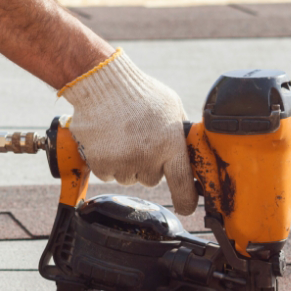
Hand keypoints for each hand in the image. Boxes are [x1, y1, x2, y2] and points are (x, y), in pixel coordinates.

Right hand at [60, 49, 197, 215]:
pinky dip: (107, 162)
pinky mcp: (100, 164)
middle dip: (148, 165)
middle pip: (151, 180)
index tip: (186, 207)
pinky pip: (108, 174)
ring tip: (122, 137)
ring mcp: (122, 162)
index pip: (182, 183)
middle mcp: (147, 157)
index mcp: (170, 144)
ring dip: (126, 164)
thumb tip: (190, 151)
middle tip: (140, 141)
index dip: (186, 200)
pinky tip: (108, 140)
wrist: (102, 83)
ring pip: (128, 177)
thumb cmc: (140, 92)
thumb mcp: (172, 107)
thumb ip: (180, 133)